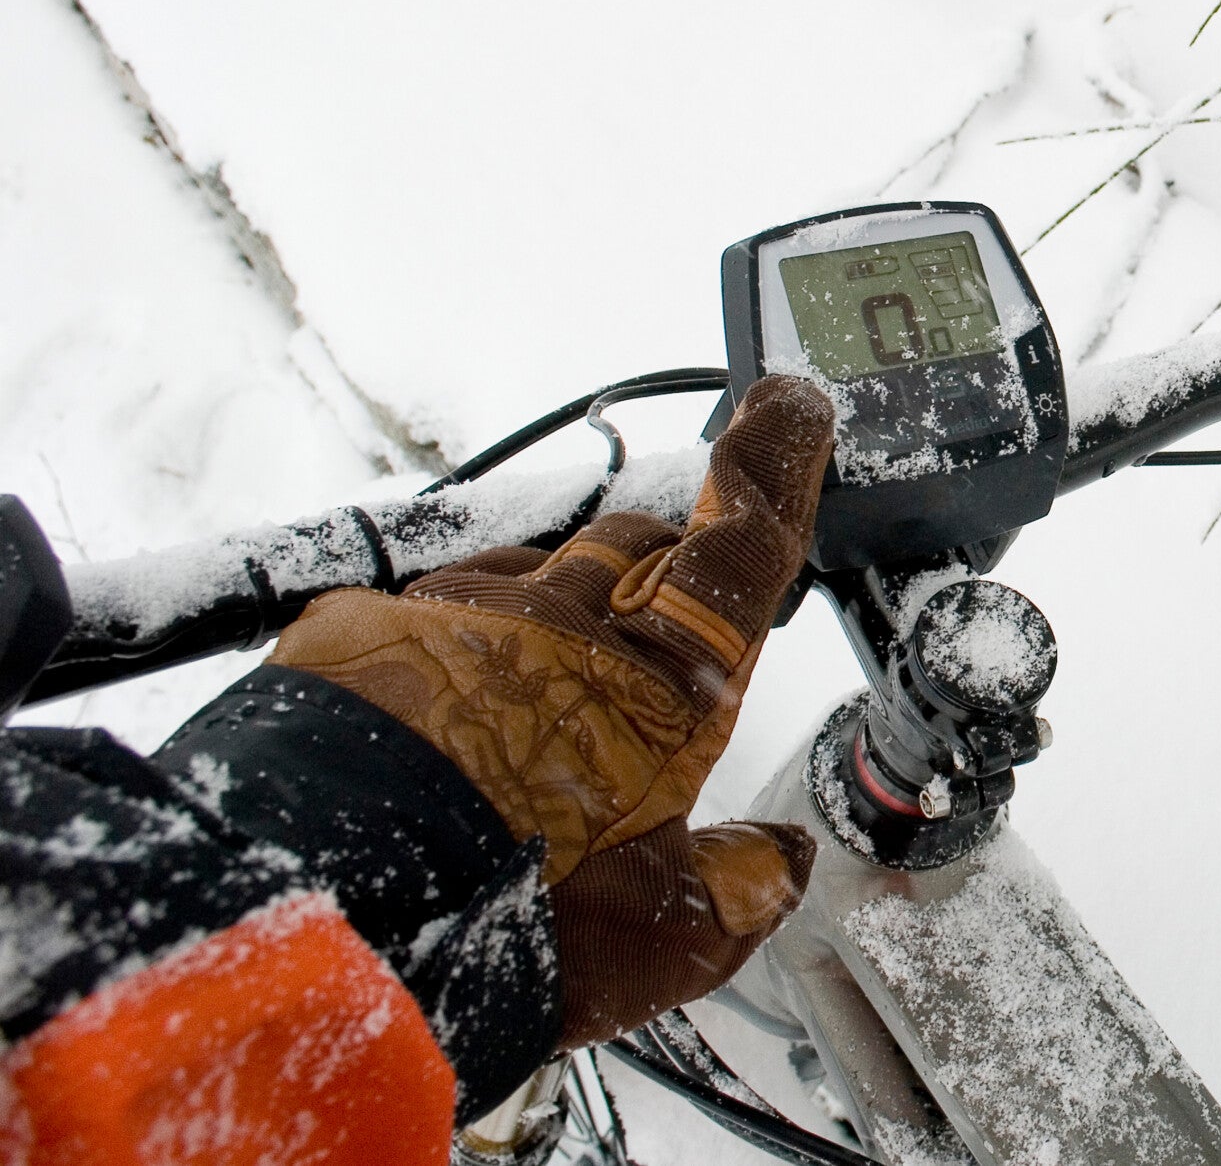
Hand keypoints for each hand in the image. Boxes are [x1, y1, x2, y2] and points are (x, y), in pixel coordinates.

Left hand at [270, 374, 835, 1046]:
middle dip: (659, 562)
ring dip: (552, 612)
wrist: (310, 908)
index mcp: (663, 682)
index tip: (790, 399)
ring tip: (526, 705)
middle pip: (635, 544)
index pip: (741, 546)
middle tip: (651, 633)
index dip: (774, 465)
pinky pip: (431, 611)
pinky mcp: (364, 626)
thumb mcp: (655, 941)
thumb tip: (779, 860)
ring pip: (534, 571)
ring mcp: (464, 613)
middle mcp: (571, 619)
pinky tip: (434, 717)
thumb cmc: (507, 923)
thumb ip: (734, 893)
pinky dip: (453, 645)